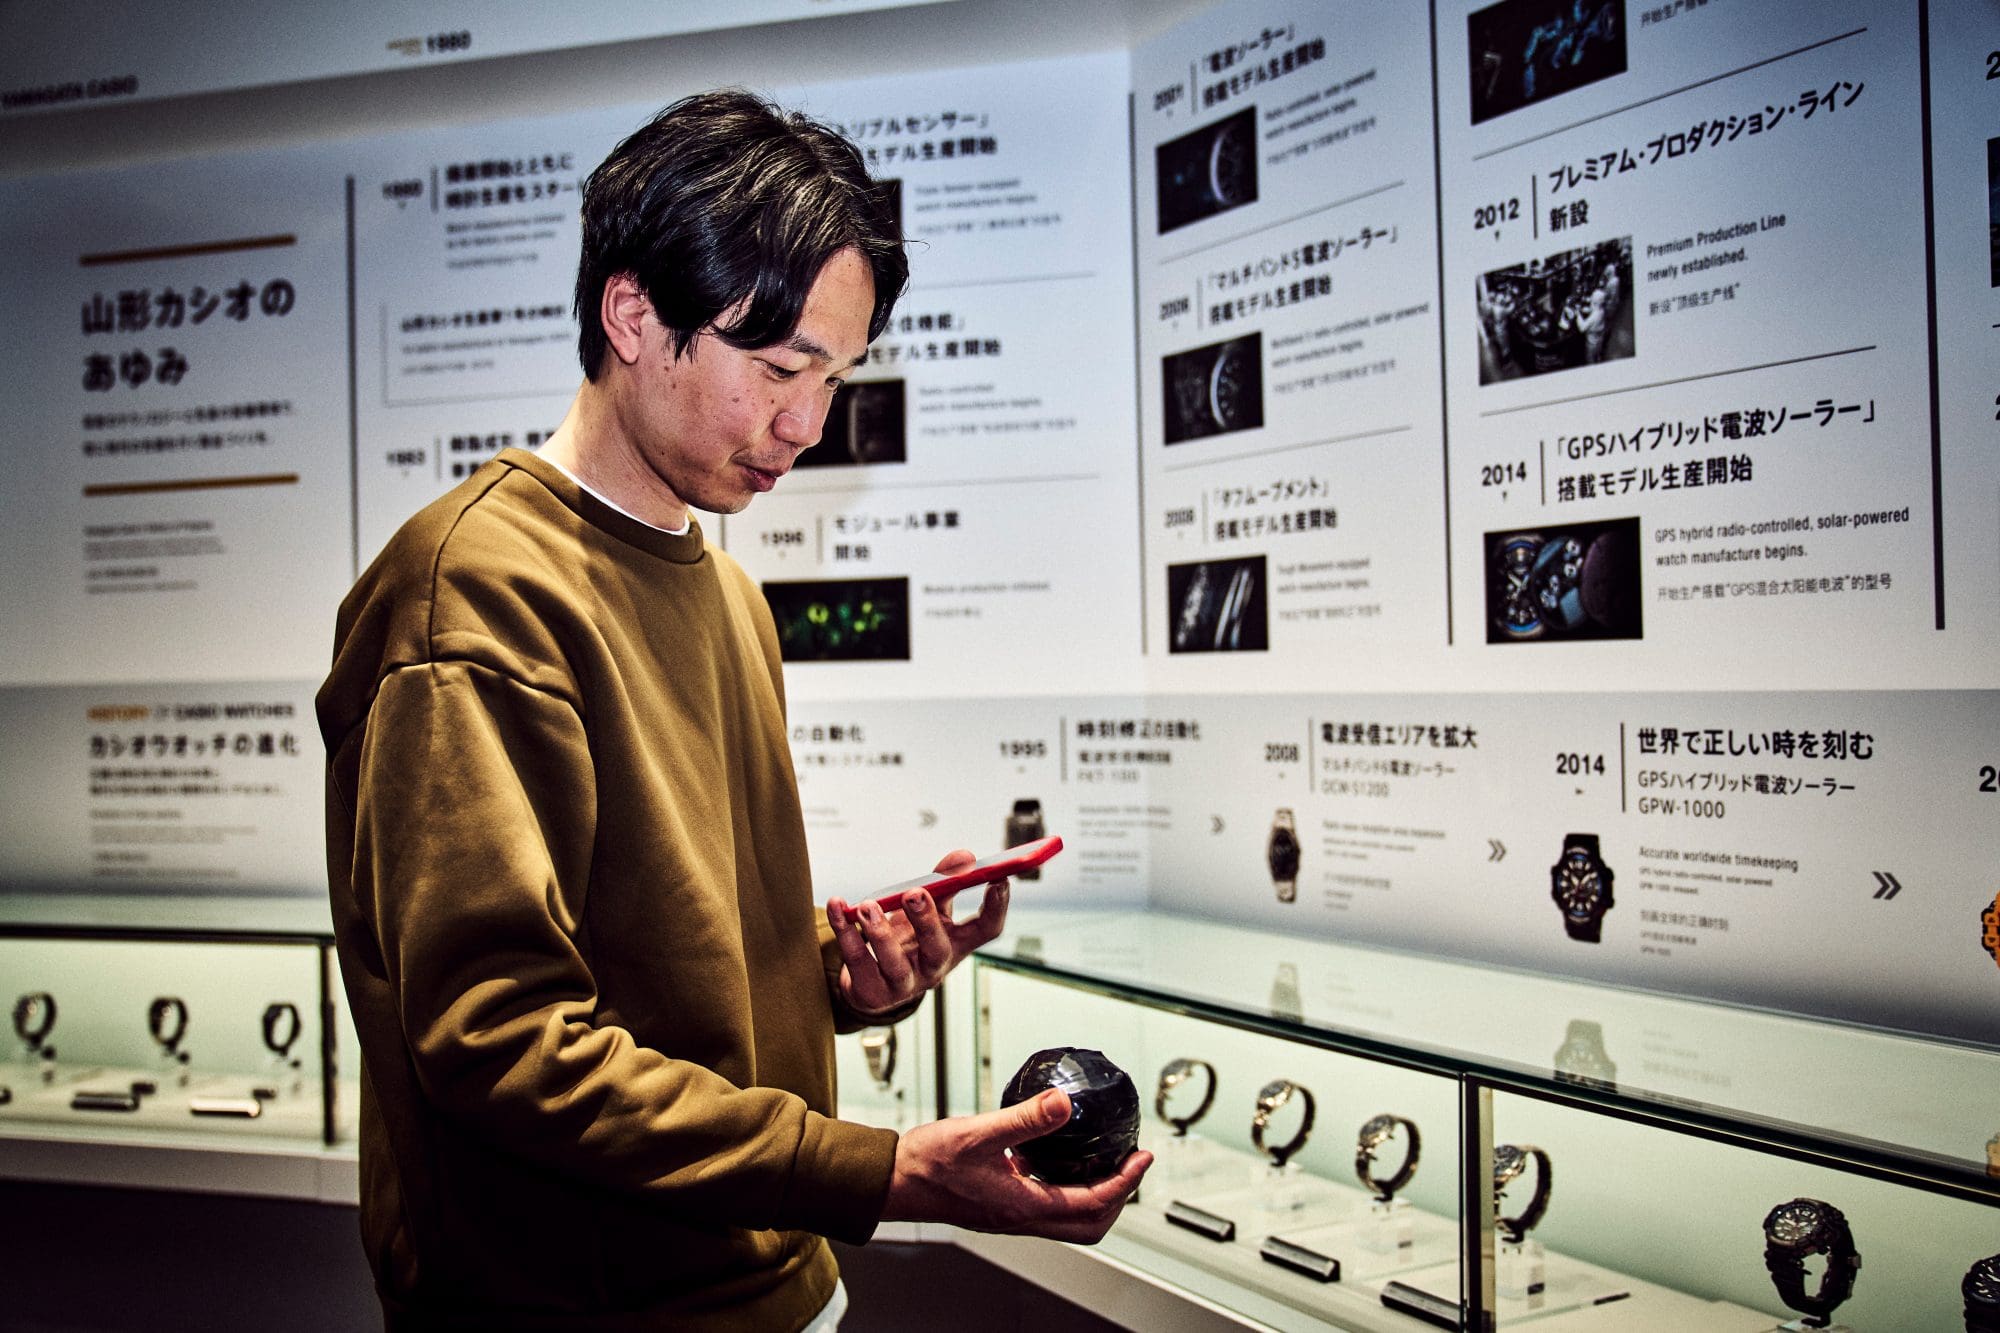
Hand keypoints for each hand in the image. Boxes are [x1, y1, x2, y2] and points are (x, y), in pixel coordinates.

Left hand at [827, 849, 1008, 1015]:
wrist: (871, 985)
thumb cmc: (907, 941)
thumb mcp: (928, 912)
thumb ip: (943, 884)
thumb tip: (965, 856)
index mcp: (955, 945)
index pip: (986, 930)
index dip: (997, 907)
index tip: (998, 878)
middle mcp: (933, 967)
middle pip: (937, 948)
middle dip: (927, 920)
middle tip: (915, 893)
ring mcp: (902, 984)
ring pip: (894, 964)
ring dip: (880, 933)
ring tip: (868, 906)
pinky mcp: (870, 991)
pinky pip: (857, 960)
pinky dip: (844, 931)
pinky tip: (838, 906)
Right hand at [882, 1089, 1150, 1243]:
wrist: (892, 1181)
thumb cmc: (927, 1163)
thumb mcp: (979, 1133)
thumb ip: (1024, 1119)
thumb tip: (1064, 1105)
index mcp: (1022, 1206)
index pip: (1092, 1203)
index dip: (1125, 1181)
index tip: (1142, 1157)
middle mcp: (1021, 1217)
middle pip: (1089, 1224)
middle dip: (1119, 1196)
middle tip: (1131, 1164)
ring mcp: (1011, 1215)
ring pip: (1070, 1219)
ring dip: (1096, 1195)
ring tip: (1106, 1162)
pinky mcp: (1001, 1207)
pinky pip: (1048, 1206)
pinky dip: (1068, 1189)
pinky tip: (1060, 1158)